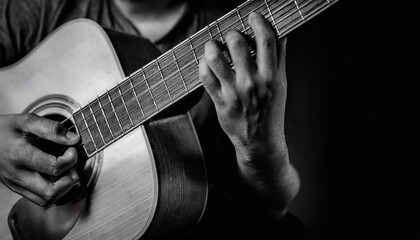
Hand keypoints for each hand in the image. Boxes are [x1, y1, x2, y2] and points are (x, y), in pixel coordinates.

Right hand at [0, 113, 79, 206]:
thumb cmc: (1, 130)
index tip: (71, 149)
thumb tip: (73, 138)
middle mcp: (16, 174)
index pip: (54, 167)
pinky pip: (38, 199)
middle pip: (50, 192)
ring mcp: (15, 184)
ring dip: (62, 188)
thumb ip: (50, 128)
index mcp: (19, 155)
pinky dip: (53, 191)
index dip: (70, 159)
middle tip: (70, 165)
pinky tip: (54, 176)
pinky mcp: (16, 188)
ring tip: (64, 171)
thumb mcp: (25, 121)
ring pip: (46, 200)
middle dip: (68, 180)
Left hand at [200, 12, 286, 165]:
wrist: (261, 143)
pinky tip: (207, 64)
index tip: (253, 16)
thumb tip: (281, 35)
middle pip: (237, 45)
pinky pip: (205, 77)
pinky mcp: (220, 102)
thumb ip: (280, 60)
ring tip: (213, 46)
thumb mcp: (281, 86)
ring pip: (216, 59)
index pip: (266, 41)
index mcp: (272, 77)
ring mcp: (234, 93)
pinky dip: (203, 65)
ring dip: (212, 46)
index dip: (259, 23)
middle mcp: (253, 83)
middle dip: (232, 34)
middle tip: (231, 36)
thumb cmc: (271, 112)